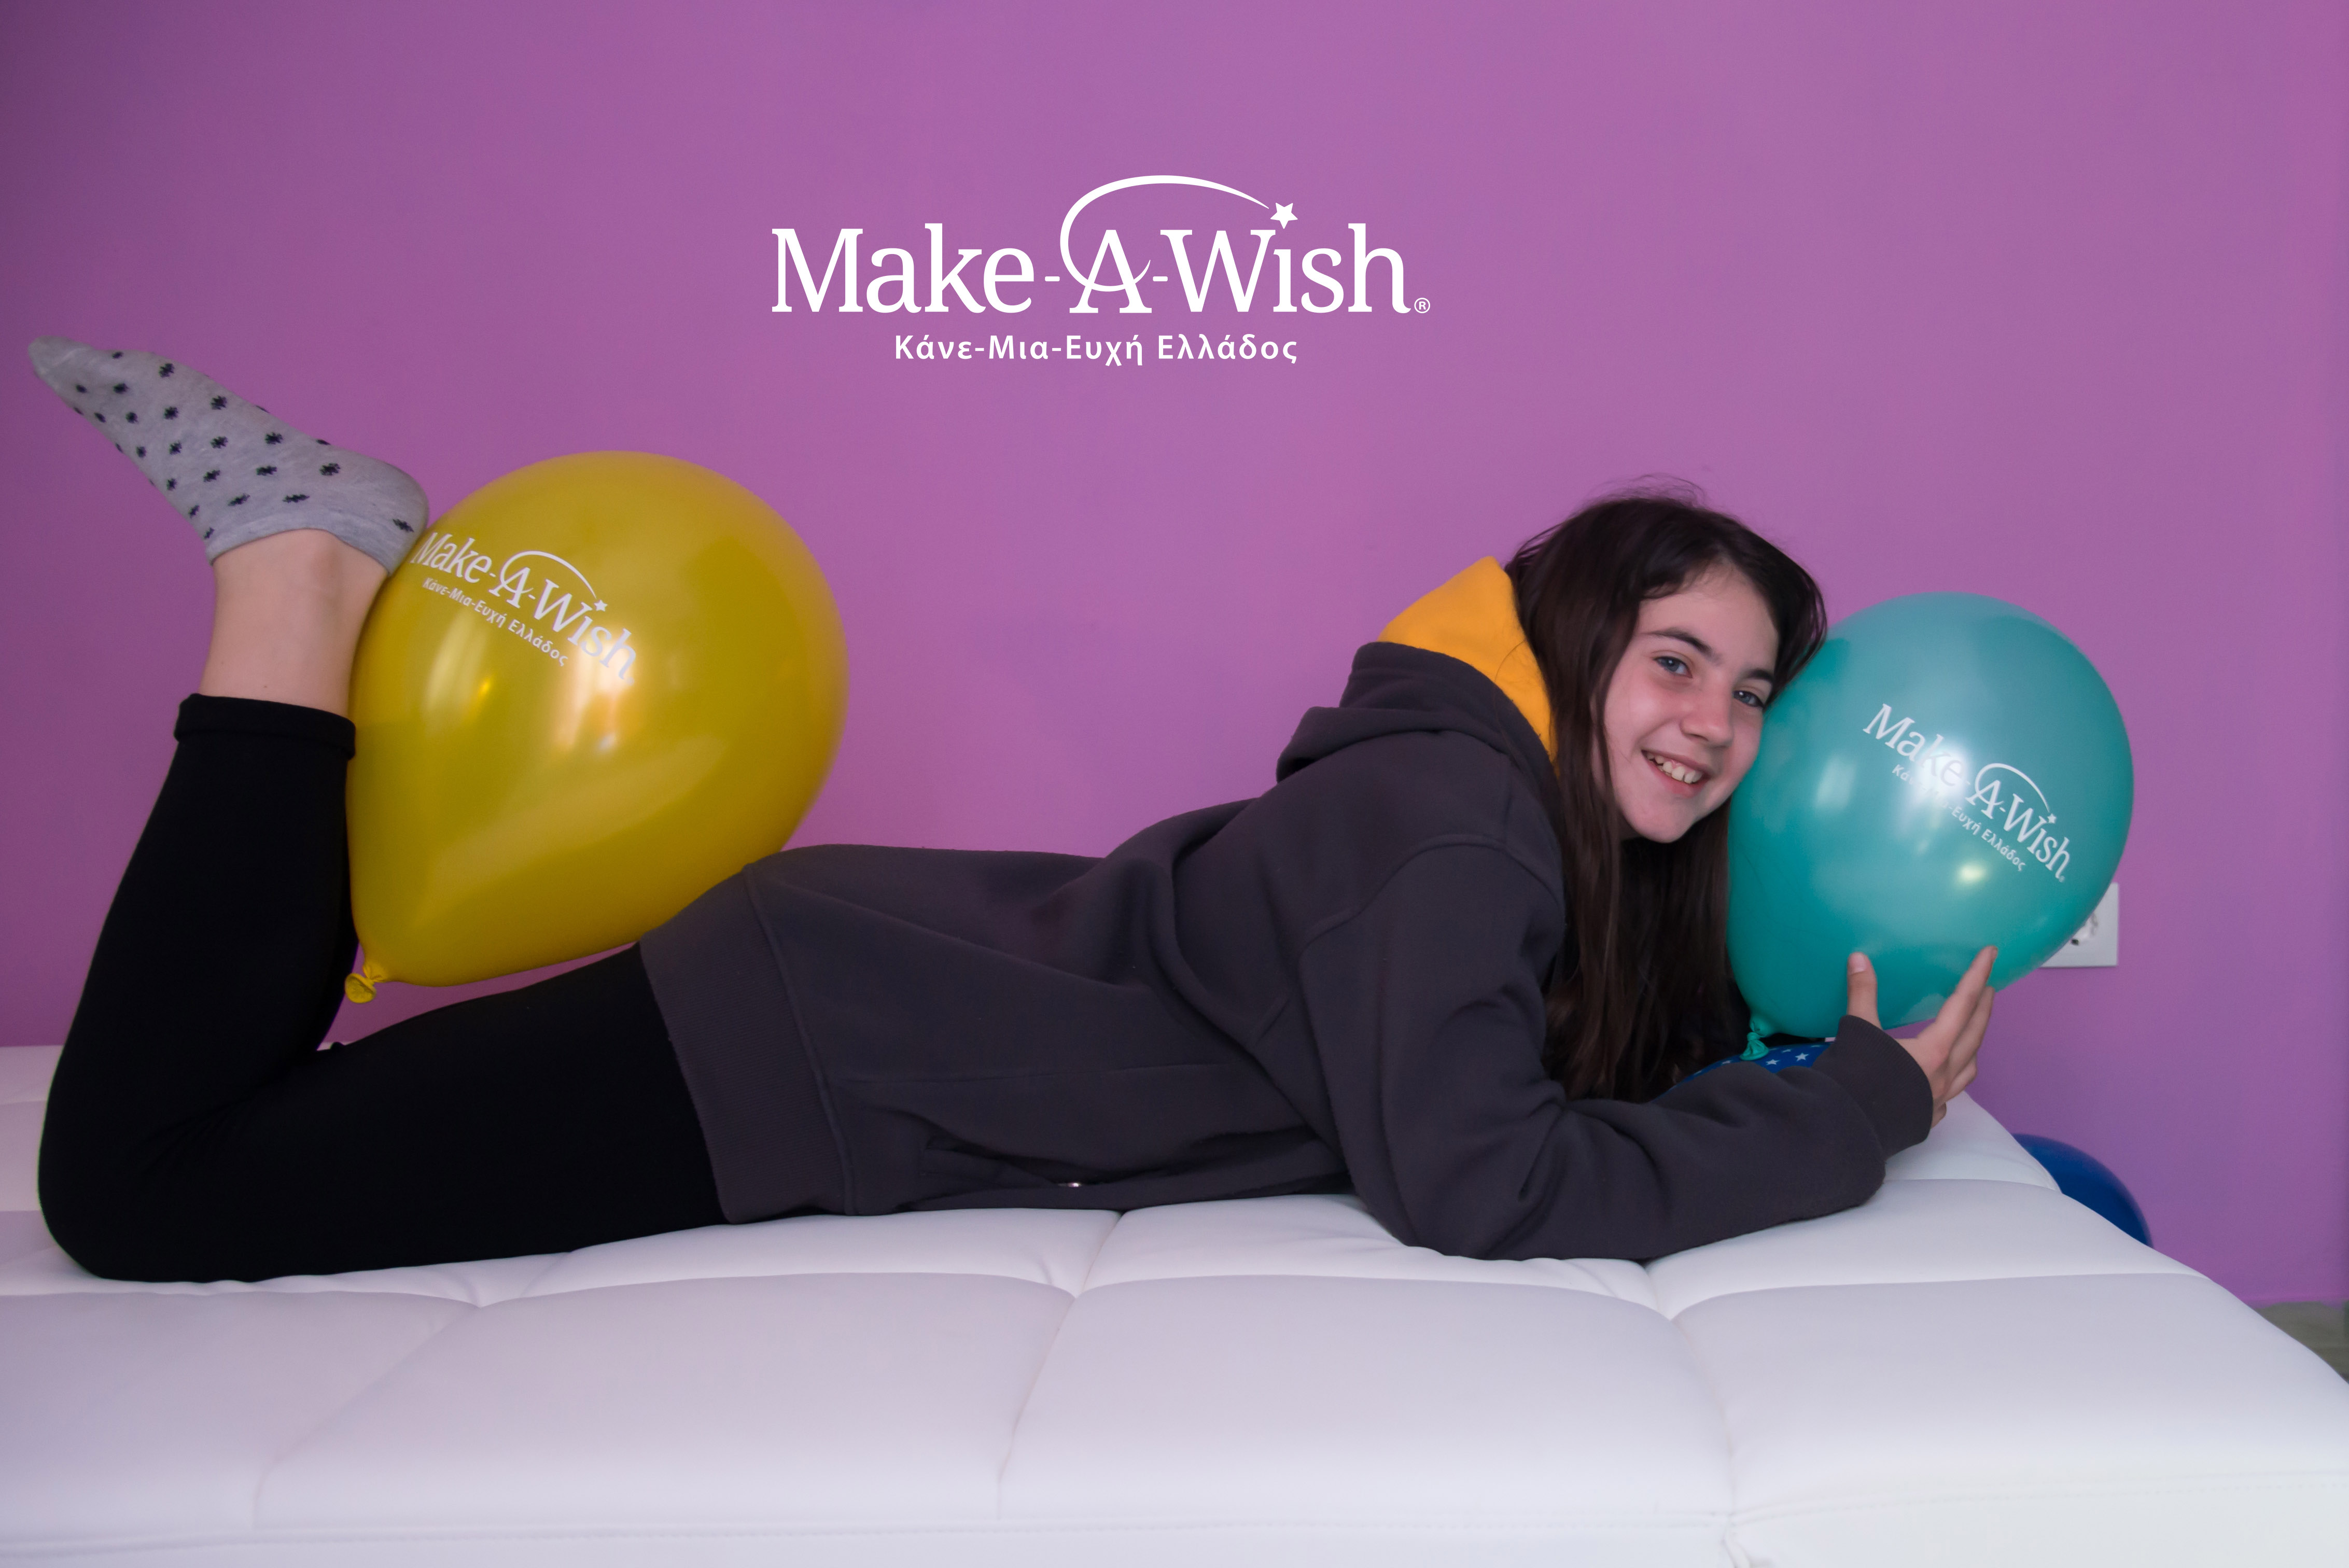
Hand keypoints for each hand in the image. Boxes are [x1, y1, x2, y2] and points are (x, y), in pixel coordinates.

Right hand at [1845, 947, 1995, 1127]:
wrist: (1846, 1131)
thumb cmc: (1856, 1080)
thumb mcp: (1858, 1032)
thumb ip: (1862, 994)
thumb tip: (1859, 958)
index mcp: (1934, 1050)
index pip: (1962, 1004)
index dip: (1976, 975)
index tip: (1991, 954)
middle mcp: (1945, 1074)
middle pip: (1975, 1034)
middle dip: (1984, 1008)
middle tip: (1989, 987)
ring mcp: (1939, 1098)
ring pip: (1969, 1068)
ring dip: (1974, 1044)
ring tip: (1970, 1032)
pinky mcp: (1928, 1117)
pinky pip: (1951, 1094)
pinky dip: (1953, 1079)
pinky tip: (1942, 1077)